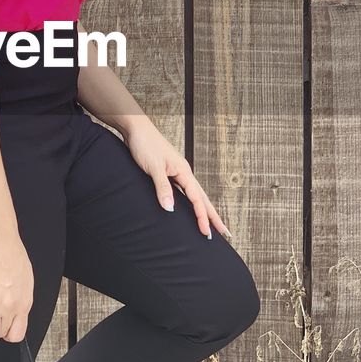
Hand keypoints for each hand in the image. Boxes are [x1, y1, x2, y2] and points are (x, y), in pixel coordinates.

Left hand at [121, 114, 232, 240]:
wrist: (135, 128)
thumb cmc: (144, 144)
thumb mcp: (153, 167)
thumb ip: (163, 188)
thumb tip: (170, 210)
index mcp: (183, 171)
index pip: (196, 199)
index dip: (202, 217)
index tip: (207, 233)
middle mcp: (183, 172)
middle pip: (202, 198)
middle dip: (213, 216)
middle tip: (225, 233)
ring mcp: (177, 172)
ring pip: (195, 195)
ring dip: (203, 210)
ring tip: (211, 224)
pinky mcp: (168, 172)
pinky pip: (184, 191)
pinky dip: (190, 202)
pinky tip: (190, 207)